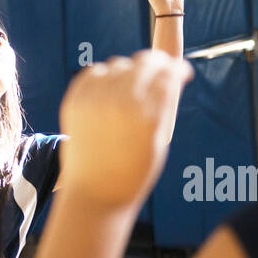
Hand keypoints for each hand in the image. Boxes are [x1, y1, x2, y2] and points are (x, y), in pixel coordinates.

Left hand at [59, 49, 193, 208]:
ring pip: (119, 64)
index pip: (169, 75)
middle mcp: (122, 103)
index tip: (182, 70)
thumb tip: (174, 75)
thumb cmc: (134, 172)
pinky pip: (94, 72)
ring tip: (135, 85)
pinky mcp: (75, 101)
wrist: (95, 194)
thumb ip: (166, 105)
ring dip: (131, 70)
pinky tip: (112, 88)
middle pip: (145, 63)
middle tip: (163, 68)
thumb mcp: (160, 141)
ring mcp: (95, 100)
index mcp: (148, 116)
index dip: (179, 69)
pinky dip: (105, 76)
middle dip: (158, 63)